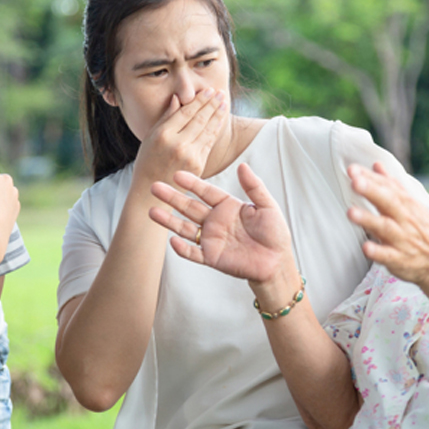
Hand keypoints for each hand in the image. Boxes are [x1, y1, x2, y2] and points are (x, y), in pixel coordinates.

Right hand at [133, 88, 227, 185]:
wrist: (150, 190)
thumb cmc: (148, 160)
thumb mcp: (150, 136)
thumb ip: (166, 117)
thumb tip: (177, 98)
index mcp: (163, 135)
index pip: (186, 112)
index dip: (199, 100)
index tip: (208, 90)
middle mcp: (177, 144)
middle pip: (199, 119)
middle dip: (212, 104)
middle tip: (220, 93)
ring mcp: (189, 155)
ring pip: (207, 130)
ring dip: (218, 115)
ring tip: (224, 103)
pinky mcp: (198, 165)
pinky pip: (209, 143)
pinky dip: (215, 130)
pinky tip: (219, 121)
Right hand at [149, 164, 293, 283]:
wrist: (277, 263)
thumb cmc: (275, 234)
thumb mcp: (267, 207)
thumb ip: (254, 187)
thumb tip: (242, 165)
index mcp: (227, 206)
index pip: (206, 191)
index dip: (192, 183)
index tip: (176, 174)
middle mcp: (215, 221)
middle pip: (189, 207)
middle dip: (172, 198)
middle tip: (154, 187)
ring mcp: (211, 239)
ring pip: (185, 228)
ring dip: (169, 221)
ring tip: (152, 211)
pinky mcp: (212, 258)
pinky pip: (193, 253)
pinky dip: (183, 249)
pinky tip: (172, 241)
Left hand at [345, 162, 428, 285]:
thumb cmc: (422, 231)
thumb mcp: (411, 204)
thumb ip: (391, 185)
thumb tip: (376, 164)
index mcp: (405, 203)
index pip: (386, 187)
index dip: (369, 178)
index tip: (352, 169)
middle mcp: (404, 218)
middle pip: (387, 201)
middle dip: (371, 191)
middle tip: (355, 182)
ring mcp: (402, 239)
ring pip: (385, 227)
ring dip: (368, 219)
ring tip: (351, 212)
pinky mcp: (399, 259)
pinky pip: (388, 255)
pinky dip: (377, 252)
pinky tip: (365, 248)